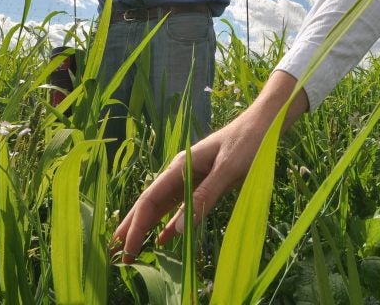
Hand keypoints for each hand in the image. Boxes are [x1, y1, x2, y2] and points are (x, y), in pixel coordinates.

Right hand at [110, 71, 307, 262]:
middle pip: (149, 204)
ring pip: (162, 207)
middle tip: (116, 255)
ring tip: (131, 249)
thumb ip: (204, 197)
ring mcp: (190, 179)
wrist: (263, 125)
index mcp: (180, 167)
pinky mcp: (202, 183)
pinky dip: (169, 223)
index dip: (135, 226)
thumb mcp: (228, 170)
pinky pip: (180, 207)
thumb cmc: (247, 144)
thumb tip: (177, 230)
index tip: (126, 249)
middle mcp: (180, 173)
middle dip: (132, 228)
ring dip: (146, 227)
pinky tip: (163, 239)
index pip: (149, 200)